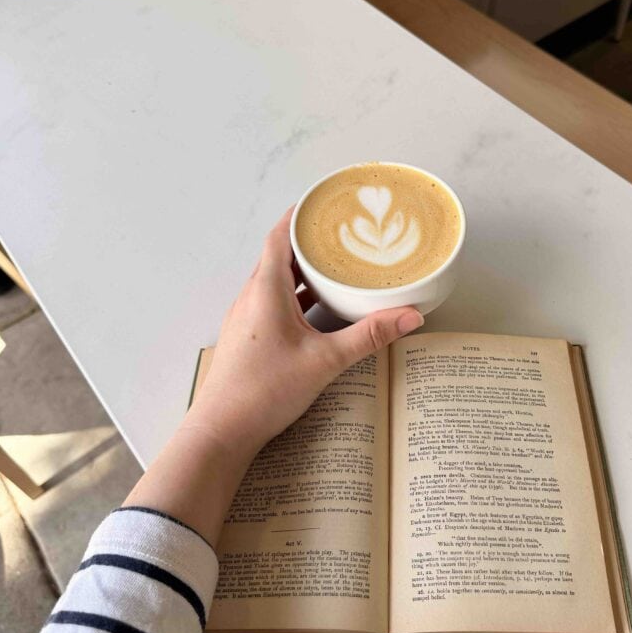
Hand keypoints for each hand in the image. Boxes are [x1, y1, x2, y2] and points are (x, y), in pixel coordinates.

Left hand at [184, 208, 423, 457]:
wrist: (222, 430)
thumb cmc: (264, 392)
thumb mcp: (325, 361)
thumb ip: (369, 336)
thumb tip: (410, 316)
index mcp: (266, 289)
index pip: (280, 235)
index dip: (300, 214)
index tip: (322, 202)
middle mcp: (252, 296)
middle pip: (280, 255)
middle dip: (310, 242)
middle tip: (341, 233)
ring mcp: (248, 317)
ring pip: (277, 280)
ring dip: (304, 270)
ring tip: (336, 265)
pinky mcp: (250, 336)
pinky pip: (274, 302)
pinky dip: (296, 295)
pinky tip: (318, 308)